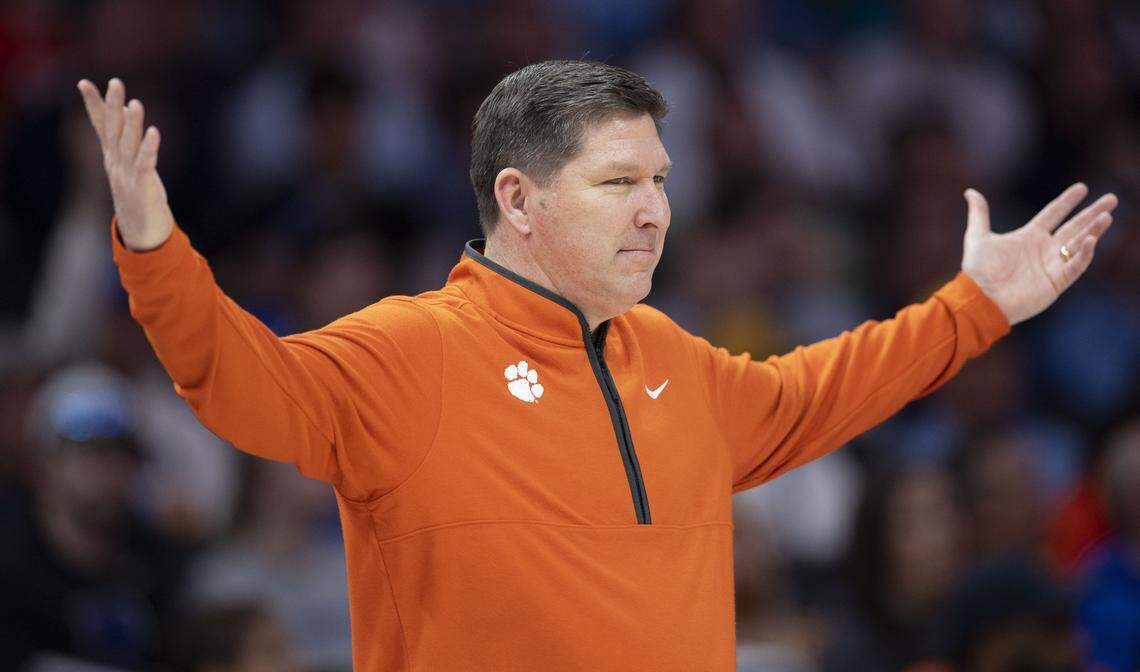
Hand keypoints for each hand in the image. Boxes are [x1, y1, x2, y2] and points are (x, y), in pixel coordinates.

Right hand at [77, 78, 173, 250]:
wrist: (142, 233)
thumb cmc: (139, 196)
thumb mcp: (130, 165)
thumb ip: (127, 140)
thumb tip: (127, 110)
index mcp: (112, 156)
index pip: (101, 126)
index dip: (94, 104)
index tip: (83, 82)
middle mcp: (116, 162)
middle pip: (113, 129)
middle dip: (112, 105)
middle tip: (115, 82)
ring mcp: (127, 174)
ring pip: (129, 144)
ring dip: (132, 123)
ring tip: (135, 103)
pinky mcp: (143, 185)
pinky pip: (146, 163)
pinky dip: (150, 147)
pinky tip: (154, 131)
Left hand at [961, 183, 1117, 325]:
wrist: (980, 298)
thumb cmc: (978, 270)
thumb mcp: (978, 237)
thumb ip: (979, 214)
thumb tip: (970, 192)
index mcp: (1028, 237)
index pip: (1053, 214)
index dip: (1067, 201)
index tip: (1082, 188)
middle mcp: (1043, 249)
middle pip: (1074, 227)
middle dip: (1092, 213)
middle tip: (1112, 199)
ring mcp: (1051, 265)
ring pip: (1079, 244)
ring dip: (1093, 230)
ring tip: (1107, 216)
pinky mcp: (1055, 282)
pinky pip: (1074, 266)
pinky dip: (1083, 254)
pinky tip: (1090, 240)